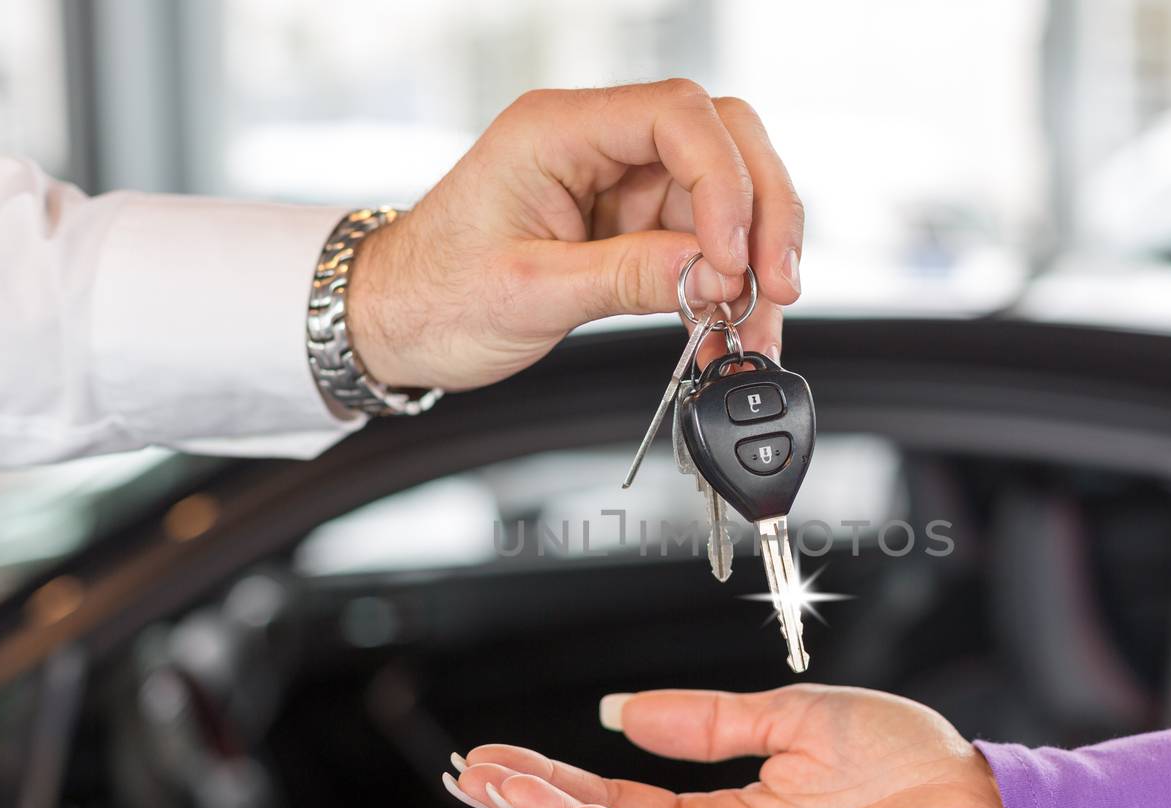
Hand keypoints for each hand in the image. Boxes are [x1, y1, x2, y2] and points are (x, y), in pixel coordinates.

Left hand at [347, 80, 803, 392]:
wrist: (397, 323)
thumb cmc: (433, 294)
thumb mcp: (530, 292)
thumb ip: (627, 276)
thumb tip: (711, 276)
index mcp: (557, 130)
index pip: (677, 117)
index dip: (724, 182)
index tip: (729, 257)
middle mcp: (598, 144)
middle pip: (722, 140)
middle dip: (761, 211)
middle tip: (773, 284)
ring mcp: (620, 184)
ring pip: (725, 196)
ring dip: (754, 258)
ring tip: (756, 325)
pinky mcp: (631, 226)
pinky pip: (703, 242)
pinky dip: (728, 284)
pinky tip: (733, 326)